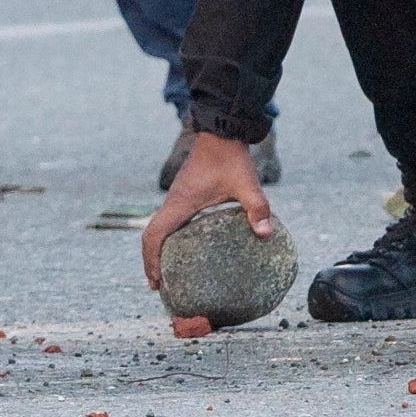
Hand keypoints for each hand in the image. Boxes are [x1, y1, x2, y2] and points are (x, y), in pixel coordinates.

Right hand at [139, 132, 278, 289]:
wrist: (222, 130)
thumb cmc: (231, 157)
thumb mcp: (246, 184)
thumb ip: (257, 208)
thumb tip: (265, 234)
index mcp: (180, 203)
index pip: (154, 235)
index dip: (150, 260)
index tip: (156, 281)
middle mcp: (173, 201)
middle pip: (150, 235)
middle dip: (150, 261)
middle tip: (158, 285)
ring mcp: (177, 196)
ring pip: (157, 227)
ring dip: (157, 249)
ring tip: (166, 272)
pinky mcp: (184, 193)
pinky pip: (167, 220)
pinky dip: (168, 237)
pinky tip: (184, 247)